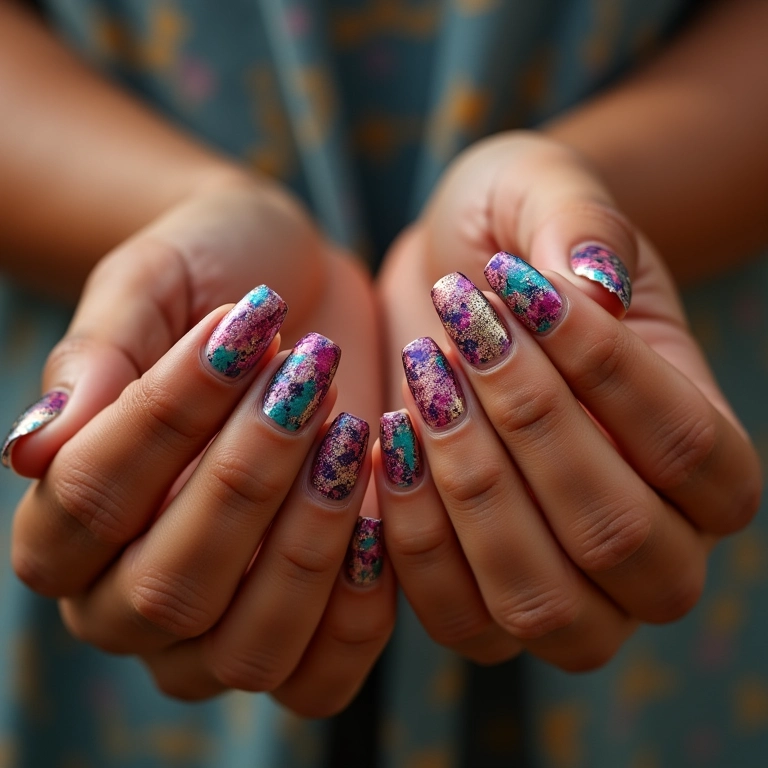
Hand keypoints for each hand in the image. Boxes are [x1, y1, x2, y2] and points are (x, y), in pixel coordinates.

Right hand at [5, 174, 393, 714]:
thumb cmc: (213, 283)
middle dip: (247, 478)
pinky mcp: (303, 629)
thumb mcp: (153, 286)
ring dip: (307, 541)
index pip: (89, 496)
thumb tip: (30, 448)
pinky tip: (380, 513)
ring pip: (247, 648)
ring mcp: (217, 630)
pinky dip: (356, 606)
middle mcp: (127, 597)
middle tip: (306, 379)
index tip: (242, 330)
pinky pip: (320, 676)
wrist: (301, 298)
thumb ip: (97, 360)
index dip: (167, 417)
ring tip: (348, 433)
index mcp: (65, 520)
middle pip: (168, 587)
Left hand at [376, 132, 761, 669]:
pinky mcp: (482, 605)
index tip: (514, 286)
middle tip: (458, 338)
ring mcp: (573, 593)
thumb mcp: (546, 197)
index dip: (603, 370)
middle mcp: (657, 545)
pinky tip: (386, 442)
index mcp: (706, 454)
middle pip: (618, 539)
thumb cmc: (510, 246)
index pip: (687, 445)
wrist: (448, 294)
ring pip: (542, 604)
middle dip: (526, 429)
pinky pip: (458, 618)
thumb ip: (579, 222)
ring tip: (422, 385)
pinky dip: (413, 539)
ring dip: (470, 491)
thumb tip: (592, 290)